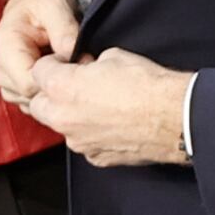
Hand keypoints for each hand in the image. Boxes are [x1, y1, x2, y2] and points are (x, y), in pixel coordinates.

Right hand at [0, 0, 83, 104]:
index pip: (29, 85)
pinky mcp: (15, 88)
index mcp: (3, 48)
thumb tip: (72, 53)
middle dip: (57, 84)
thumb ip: (64, 29)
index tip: (76, 60)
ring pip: (34, 103)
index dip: (57, 77)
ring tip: (64, 61)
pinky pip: (35, 102)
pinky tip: (58, 70)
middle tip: (74, 59)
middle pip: (31, 97)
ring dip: (53, 87)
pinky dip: (49, 90)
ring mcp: (6, 82)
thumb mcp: (55, 4)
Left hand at [23, 46, 191, 165]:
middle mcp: (64, 118)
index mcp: (62, 88)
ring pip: (62, 127)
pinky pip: (84, 143)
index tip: (65, 63)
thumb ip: (89, 65)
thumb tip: (88, 69)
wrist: (175, 116)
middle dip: (51, 94)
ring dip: (71, 116)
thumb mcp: (113, 55)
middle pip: (38, 105)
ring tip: (99, 106)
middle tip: (74, 85)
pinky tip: (113, 124)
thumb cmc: (148, 85)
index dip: (54, 64)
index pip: (38, 71)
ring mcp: (79, 142)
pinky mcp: (96, 158)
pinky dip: (92, 134)